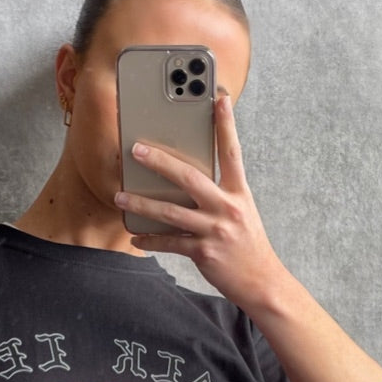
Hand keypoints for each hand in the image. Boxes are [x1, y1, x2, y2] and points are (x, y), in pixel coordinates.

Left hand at [114, 95, 284, 310]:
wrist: (262, 282)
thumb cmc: (247, 245)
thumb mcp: (241, 213)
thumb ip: (219, 195)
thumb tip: (186, 181)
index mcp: (239, 193)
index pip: (232, 151)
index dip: (226, 124)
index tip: (218, 98)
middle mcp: (228, 208)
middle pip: (190, 177)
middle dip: (160, 161)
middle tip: (136, 149)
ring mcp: (215, 230)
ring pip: (171, 212)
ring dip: (141, 203)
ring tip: (120, 197)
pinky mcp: (204, 252)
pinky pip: (170, 243)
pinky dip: (150, 240)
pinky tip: (136, 237)